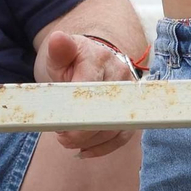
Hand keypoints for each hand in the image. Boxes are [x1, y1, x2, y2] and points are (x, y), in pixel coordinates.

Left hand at [34, 30, 135, 158]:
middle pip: (103, 113)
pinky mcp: (132, 110)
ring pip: (114, 127)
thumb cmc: (75, 59)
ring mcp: (130, 93)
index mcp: (100, 59)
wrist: (96, 59)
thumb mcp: (61, 53)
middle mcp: (121, 75)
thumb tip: (58, 39)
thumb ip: (58, 49)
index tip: (58, 126)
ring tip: (68, 142)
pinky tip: (84, 151)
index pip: (89, 91)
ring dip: (89, 141)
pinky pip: (123, 135)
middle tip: (61, 136)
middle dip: (80, 132)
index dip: (73, 114)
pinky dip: (104, 147)